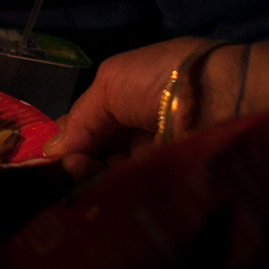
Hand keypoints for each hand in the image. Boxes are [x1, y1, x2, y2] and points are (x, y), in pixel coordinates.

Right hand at [41, 37, 209, 180]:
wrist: (218, 98)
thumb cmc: (161, 78)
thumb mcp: (110, 84)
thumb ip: (81, 118)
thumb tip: (50, 151)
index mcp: (129, 99)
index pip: (92, 126)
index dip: (70, 141)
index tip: (50, 157)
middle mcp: (142, 129)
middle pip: (101, 153)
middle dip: (78, 162)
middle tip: (69, 169)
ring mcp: (158, 158)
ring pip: (115, 174)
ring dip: (94, 176)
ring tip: (82, 175)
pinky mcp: (173, 183)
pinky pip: (138, 189)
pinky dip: (116, 190)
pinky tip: (100, 187)